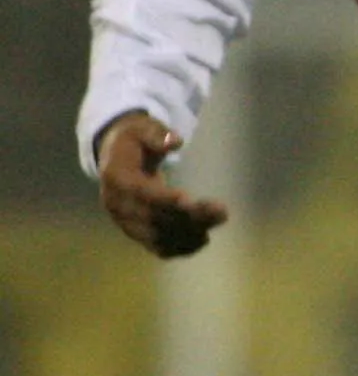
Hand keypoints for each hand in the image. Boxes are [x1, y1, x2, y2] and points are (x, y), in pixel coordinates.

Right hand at [96, 112, 229, 257]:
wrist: (116, 158)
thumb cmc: (136, 139)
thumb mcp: (143, 127)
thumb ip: (157, 134)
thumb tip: (175, 142)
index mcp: (116, 177)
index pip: (141, 193)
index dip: (164, 199)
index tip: (190, 200)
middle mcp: (117, 204)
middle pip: (153, 218)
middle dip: (189, 218)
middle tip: (222, 211)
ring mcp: (125, 222)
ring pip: (157, 237)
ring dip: (189, 234)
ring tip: (218, 219)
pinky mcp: (136, 232)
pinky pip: (158, 247)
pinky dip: (180, 247)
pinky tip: (203, 239)